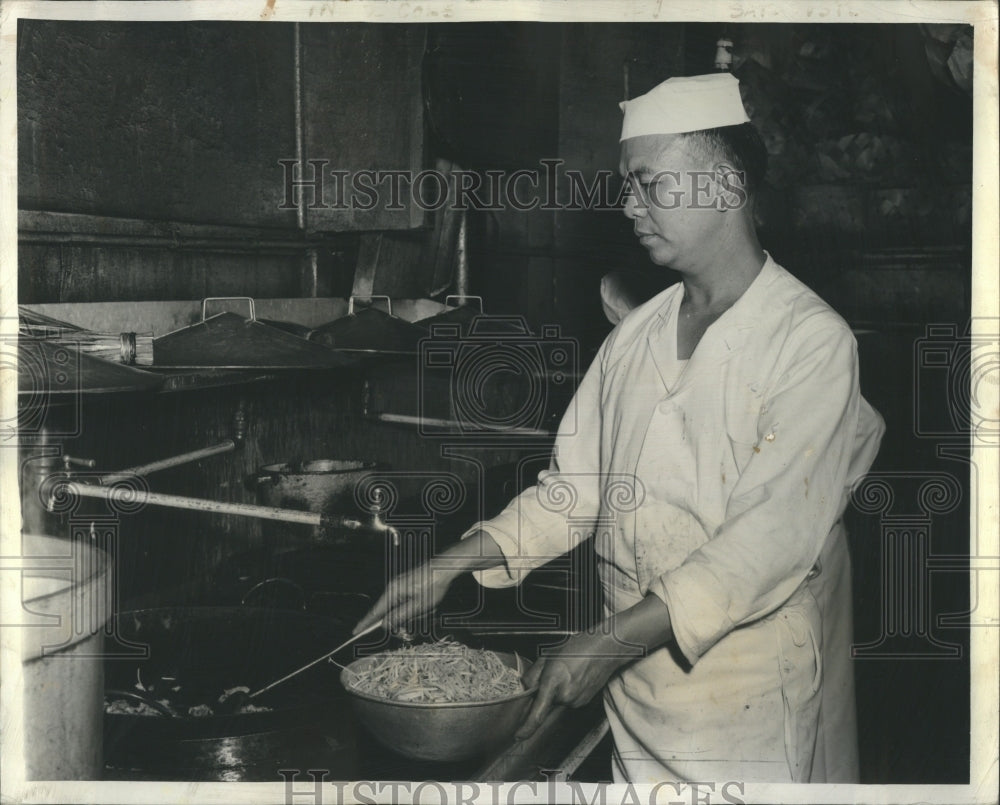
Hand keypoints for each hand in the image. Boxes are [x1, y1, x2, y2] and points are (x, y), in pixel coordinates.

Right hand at [352, 561, 455, 634]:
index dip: (366, 623)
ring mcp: (400, 585)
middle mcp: (393, 587)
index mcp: (393, 592)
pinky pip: (403, 600)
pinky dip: (411, 607)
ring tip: (425, 607)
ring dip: (408, 612)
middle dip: (397, 619)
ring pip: (397, 606)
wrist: (442, 569)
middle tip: (412, 619)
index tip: (356, 631)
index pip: (375, 612)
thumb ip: (400, 616)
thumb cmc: (432, 586)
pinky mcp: (406, 585)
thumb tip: (385, 624)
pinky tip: (424, 604)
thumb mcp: (418, 605)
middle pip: (387, 610)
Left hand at [515, 630, 629, 740]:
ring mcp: (576, 701)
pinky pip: (568, 700)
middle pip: (546, 702)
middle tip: (553, 671)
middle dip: (544, 691)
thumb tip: (526, 689)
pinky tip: (574, 676)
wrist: (606, 650)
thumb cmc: (577, 648)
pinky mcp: (584, 702)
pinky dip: (567, 691)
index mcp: (553, 682)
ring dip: (556, 690)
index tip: (518, 736)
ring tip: (567, 671)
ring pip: (557, 700)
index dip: (527, 728)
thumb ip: (532, 675)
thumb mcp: (547, 656)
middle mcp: (565, 696)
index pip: (538, 713)